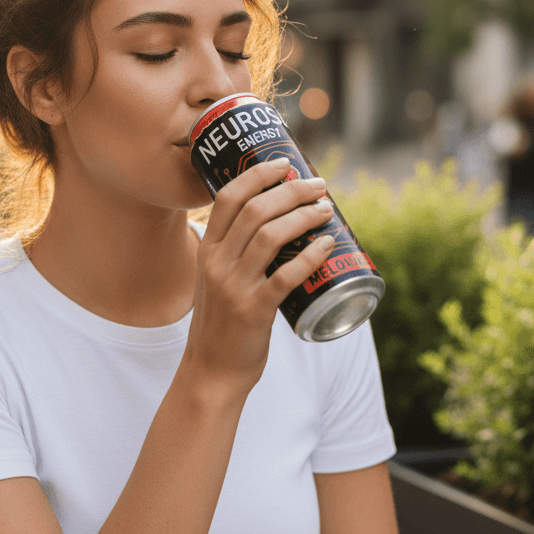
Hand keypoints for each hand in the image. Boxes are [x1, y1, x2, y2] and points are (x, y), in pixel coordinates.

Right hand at [185, 157, 334, 397]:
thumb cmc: (221, 321)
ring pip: (270, 236)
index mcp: (207, 249)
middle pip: (255, 211)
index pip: (227, 197)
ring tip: (326, 209)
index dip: (257, 174)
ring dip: (303, 216)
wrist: (211, 371)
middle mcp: (217, 262)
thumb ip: (235, 253)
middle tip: (317, 186)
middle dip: (290, 191)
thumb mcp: (216, 278)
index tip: (283, 163)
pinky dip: (309, 256)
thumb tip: (278, 223)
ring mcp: (234, 286)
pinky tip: (327, 245)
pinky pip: (285, 276)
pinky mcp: (254, 311)